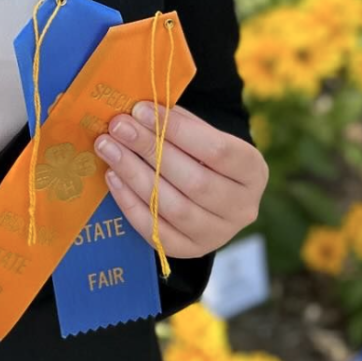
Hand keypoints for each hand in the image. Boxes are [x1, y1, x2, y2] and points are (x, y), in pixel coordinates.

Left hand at [92, 102, 267, 258]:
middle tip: (118, 127)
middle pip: (194, 181)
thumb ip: (178, 122)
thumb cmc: (202, 154)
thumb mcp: (202, 133)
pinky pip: (156, 232)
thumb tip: (139, 110)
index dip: (176, 130)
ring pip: (174, 208)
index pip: (218, 151)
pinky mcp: (190, 250)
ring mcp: (218, 234)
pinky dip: (130, 204)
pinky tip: (113, 177)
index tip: (140, 110)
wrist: (210, 194)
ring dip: (135, 175)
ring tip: (108, 148)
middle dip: (150, 150)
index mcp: (253, 170)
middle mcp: (242, 207)